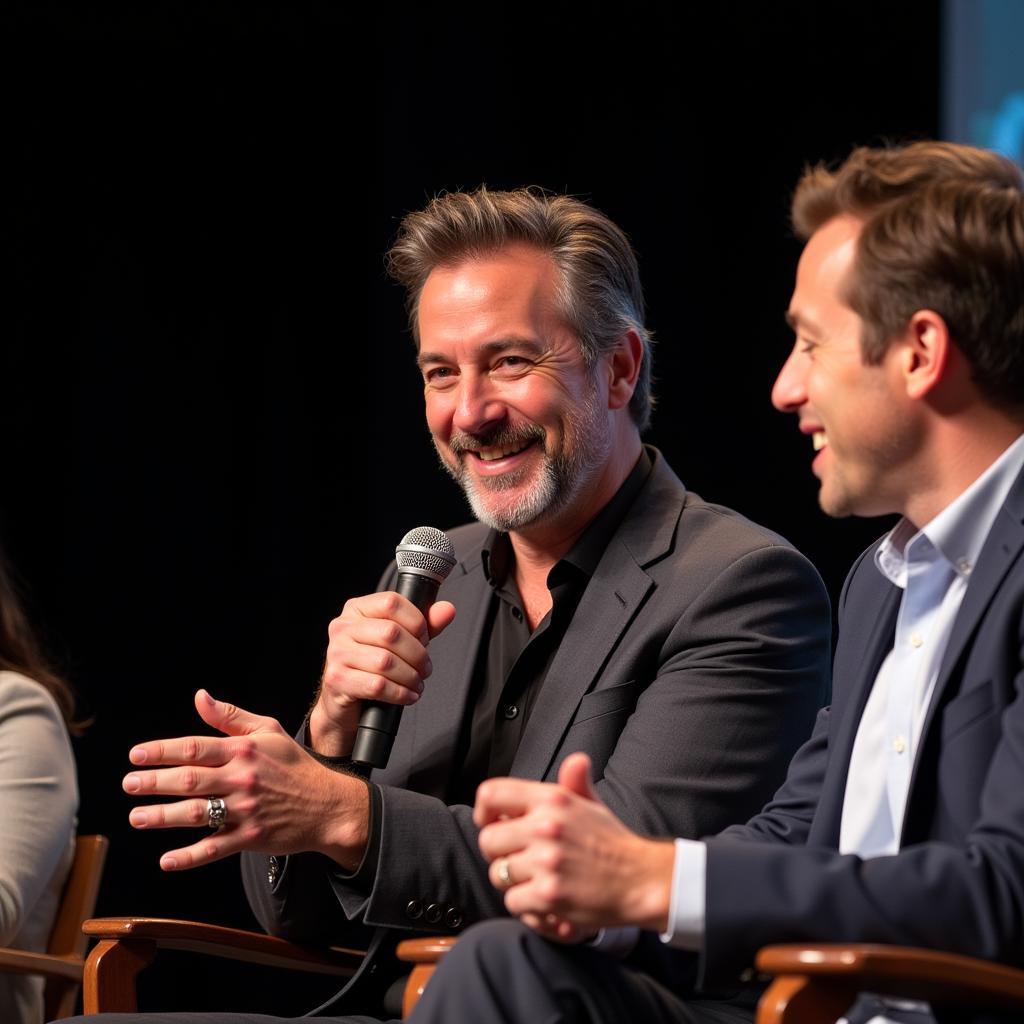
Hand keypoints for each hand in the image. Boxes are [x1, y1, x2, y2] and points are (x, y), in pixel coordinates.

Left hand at [125, 690, 368, 870]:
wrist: (329, 804)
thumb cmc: (296, 765)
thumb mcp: (269, 730)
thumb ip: (230, 717)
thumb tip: (200, 697)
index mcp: (245, 750)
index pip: (195, 747)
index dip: (161, 752)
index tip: (136, 756)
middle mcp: (243, 778)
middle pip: (189, 780)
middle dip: (153, 783)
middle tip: (129, 785)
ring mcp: (247, 810)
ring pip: (196, 814)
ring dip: (162, 817)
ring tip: (137, 817)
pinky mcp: (252, 838)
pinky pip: (215, 848)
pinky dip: (190, 856)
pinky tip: (167, 859)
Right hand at [310, 591, 454, 756]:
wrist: (342, 700)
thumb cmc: (370, 666)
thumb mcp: (398, 641)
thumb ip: (423, 625)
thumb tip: (446, 610)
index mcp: (356, 609)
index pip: (391, 602)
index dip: (416, 621)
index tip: (424, 638)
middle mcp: (342, 627)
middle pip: (391, 633)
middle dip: (417, 654)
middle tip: (425, 667)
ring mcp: (336, 653)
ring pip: (385, 662)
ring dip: (410, 676)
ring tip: (417, 682)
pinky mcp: (337, 680)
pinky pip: (377, 685)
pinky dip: (399, 693)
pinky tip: (407, 695)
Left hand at [475, 753, 674, 935]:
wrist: (640, 878)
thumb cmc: (611, 842)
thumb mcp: (592, 804)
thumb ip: (574, 783)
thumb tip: (576, 760)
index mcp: (552, 799)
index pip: (491, 794)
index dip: (484, 813)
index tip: (493, 825)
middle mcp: (546, 825)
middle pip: (488, 841)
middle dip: (498, 854)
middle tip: (519, 861)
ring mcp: (546, 861)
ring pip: (498, 875)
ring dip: (513, 883)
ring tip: (538, 880)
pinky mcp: (549, 894)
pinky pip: (513, 903)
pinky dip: (527, 907)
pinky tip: (547, 902)